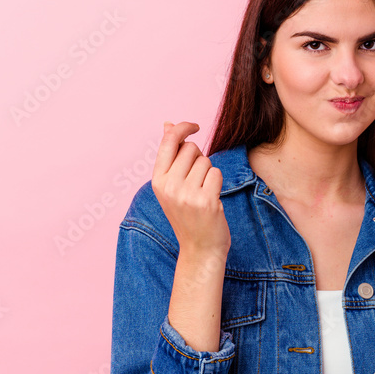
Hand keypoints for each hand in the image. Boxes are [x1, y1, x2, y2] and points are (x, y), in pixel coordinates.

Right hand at [151, 121, 229, 255]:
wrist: (200, 249)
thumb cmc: (188, 214)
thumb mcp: (172, 186)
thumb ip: (170, 156)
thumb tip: (167, 124)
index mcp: (157, 181)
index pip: (169, 141)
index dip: (182, 127)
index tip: (195, 125)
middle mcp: (169, 186)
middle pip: (191, 149)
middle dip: (199, 158)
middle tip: (197, 181)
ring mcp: (186, 194)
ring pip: (206, 161)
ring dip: (209, 173)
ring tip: (203, 192)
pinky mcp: (205, 201)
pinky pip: (217, 174)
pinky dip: (217, 183)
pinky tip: (211, 199)